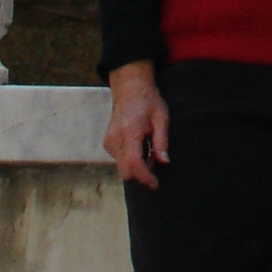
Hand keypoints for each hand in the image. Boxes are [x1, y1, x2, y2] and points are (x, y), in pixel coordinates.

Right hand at [103, 60, 169, 187]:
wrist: (129, 88)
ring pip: (123, 167)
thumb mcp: (162, 117)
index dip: (145, 177)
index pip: (134, 163)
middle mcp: (115, 138)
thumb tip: (164, 162)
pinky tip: (139, 144)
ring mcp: (109, 141)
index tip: (155, 184)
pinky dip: (131, 158)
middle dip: (142, 172)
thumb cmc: (148, 101)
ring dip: (137, 164)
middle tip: (155, 158)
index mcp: (130, 131)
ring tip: (148, 145)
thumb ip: (162, 141)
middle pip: (126, 171)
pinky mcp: (107, 143)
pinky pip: (120, 160)